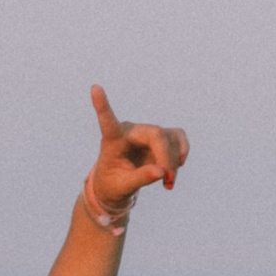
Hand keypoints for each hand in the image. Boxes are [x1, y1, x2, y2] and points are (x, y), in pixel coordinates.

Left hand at [87, 86, 187, 220]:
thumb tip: (161, 172)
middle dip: (166, 158)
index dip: (102, 105)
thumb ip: (140, 179)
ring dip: (174, 163)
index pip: (107, 121)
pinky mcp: (160, 135)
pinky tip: (177, 166)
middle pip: (156, 135)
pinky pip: (178, 137)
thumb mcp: (123, 187)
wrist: (119, 184)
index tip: (95, 88)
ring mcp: (146, 131)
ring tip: (168, 183)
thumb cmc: (114, 184)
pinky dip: (181, 153)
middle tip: (168, 181)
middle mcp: (129, 130)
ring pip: (169, 139)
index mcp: (112, 141)